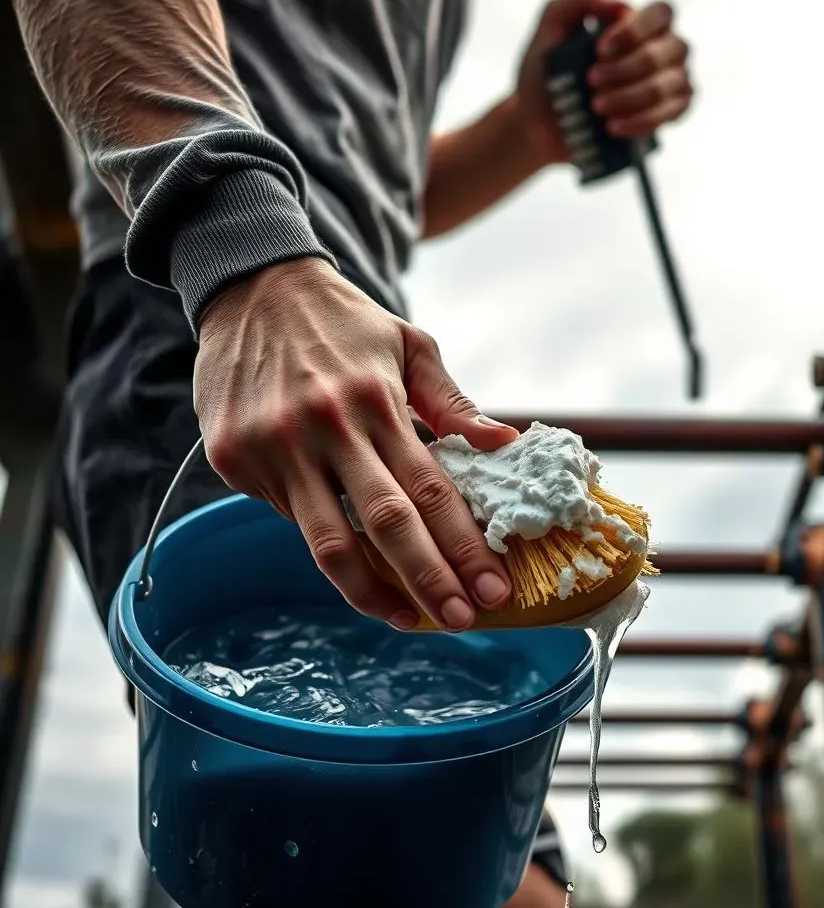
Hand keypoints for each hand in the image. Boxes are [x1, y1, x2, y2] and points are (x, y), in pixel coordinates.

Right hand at [193, 257, 519, 631]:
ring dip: (371, 591)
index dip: (464, 548)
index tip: (494, 589)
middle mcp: (324, 428)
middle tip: (462, 621)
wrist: (249, 286)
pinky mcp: (235, 460)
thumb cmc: (341, 320)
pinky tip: (356, 563)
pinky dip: (326, 545)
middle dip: (430, 582)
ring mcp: (273, 448)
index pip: (430, 491)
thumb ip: (452, 401)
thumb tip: (503, 445)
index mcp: (374, 400)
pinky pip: (290, 518)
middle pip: (386, 526)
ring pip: (328, 542)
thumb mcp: (408, 343)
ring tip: (406, 618)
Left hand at [514, 0, 693, 166]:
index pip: (660, 14)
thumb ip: (583, 0)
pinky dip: (640, 122)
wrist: (540, 121)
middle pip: (667, 51)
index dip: (634, 32)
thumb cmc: (548, 69)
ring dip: (630, 98)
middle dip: (626, 69)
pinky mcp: (670, 112)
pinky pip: (670, 114)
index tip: (599, 51)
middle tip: (590, 82)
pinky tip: (613, 127)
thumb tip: (621, 6)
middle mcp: (664, 47)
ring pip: (665, 86)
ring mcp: (671, 80)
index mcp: (641, 22)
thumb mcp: (553, 24)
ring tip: (596, 108)